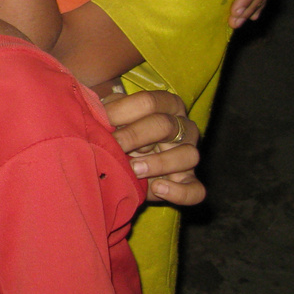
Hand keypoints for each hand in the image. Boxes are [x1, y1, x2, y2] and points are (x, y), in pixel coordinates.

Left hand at [100, 90, 205, 205]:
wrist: (123, 162)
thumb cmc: (118, 132)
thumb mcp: (112, 117)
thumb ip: (107, 110)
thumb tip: (97, 112)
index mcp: (166, 105)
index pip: (149, 102)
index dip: (122, 112)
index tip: (102, 123)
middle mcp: (183, 127)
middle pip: (164, 125)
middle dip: (135, 136)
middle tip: (114, 146)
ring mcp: (188, 154)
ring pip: (188, 155)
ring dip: (159, 163)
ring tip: (134, 169)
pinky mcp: (188, 181)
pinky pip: (195, 190)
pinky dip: (179, 192)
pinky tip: (158, 188)